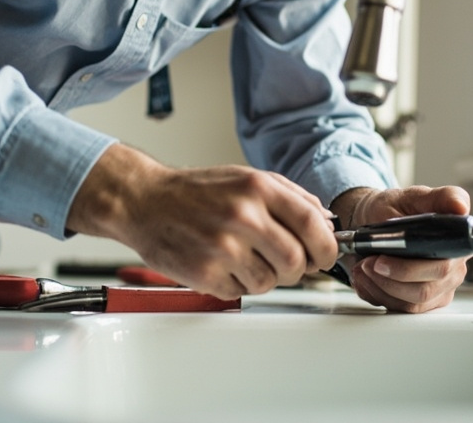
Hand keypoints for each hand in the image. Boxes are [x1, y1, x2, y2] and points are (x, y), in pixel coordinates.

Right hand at [67, 144, 338, 299]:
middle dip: (299, 269)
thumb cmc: (197, 191)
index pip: (313, 225)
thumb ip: (291, 197)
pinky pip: (242, 292)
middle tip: (289, 264)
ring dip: (265, 277)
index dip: (327, 247)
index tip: (325, 255)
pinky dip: (239, 284)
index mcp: (258, 188)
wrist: (145, 201)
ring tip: (246, 258)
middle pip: (296, 261)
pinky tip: (224, 264)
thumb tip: (327, 223)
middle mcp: (243, 215)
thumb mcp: (248, 178)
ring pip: (271, 282)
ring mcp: (223, 247)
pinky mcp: (205, 273)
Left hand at [332, 185, 471, 313]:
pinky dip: (377, 294)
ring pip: (412, 303)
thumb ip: (441, 197)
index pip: (444, 266)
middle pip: (426, 289)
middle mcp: (453, 269)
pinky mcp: (422, 302)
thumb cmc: (395, 209)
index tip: (383, 259)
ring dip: (381, 287)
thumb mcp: (414, 196)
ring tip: (362, 267)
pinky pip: (400, 309)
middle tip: (368, 262)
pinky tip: (366, 278)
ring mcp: (439, 288)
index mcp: (457, 244)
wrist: (372, 224)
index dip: (412, 269)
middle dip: (391, 277)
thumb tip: (460, 206)